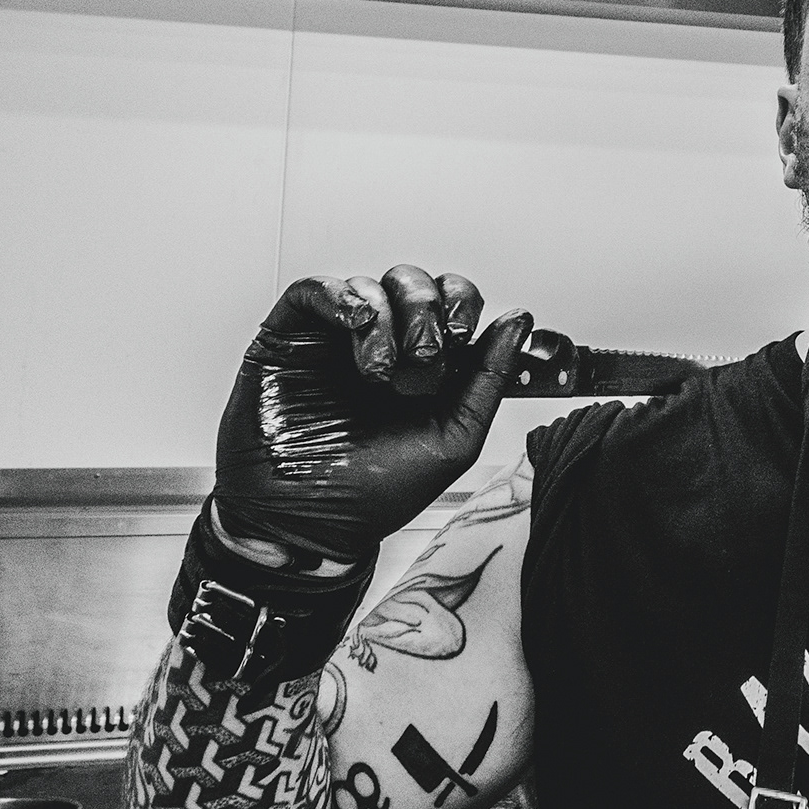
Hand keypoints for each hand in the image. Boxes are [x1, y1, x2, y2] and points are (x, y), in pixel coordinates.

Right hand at [214, 267, 532, 563]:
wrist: (309, 523)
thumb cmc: (375, 493)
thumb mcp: (454, 439)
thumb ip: (489, 379)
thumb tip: (519, 322)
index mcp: (424, 368)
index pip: (451, 303)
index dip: (462, 303)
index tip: (463, 333)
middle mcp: (382, 347)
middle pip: (413, 285)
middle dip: (426, 311)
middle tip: (424, 356)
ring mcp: (333, 341)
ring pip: (369, 285)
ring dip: (387, 318)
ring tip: (379, 371)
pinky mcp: (289, 338)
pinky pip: (313, 290)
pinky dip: (340, 296)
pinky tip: (355, 322)